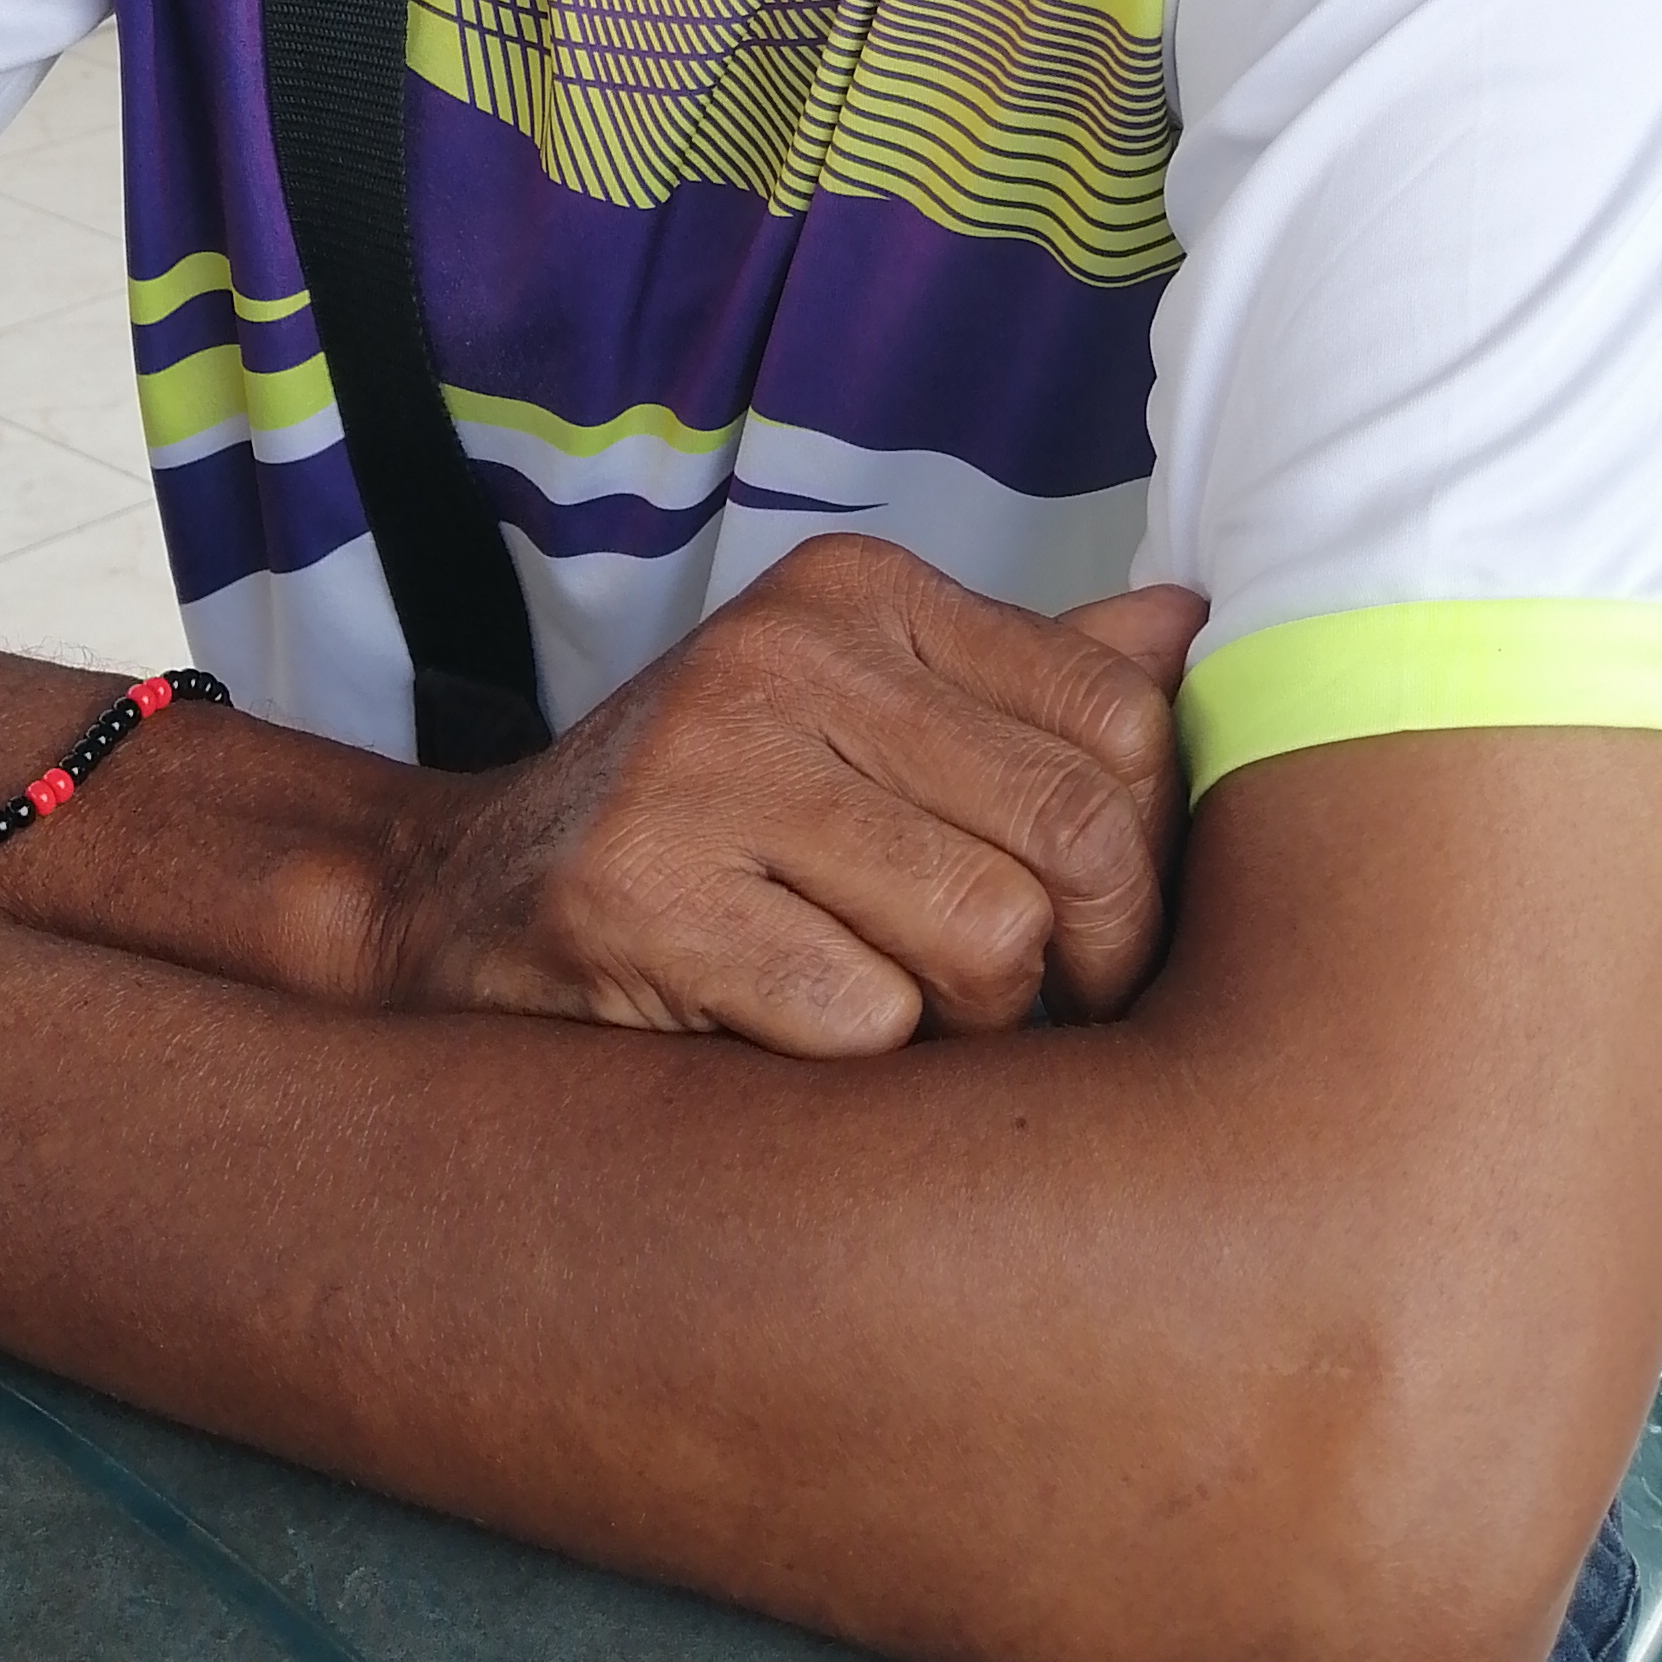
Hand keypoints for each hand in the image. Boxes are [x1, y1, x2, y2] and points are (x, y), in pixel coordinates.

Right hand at [370, 532, 1200, 1056]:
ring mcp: (702, 765)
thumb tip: (1199, 626)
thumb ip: (1027, 683)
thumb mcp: (865, 719)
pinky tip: (786, 1037)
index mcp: (861, 595)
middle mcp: (783, 652)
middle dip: (1079, 965)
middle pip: (1074, 837)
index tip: (1102, 938)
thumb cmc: (710, 824)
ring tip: (892, 1015)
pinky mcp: (636, 894)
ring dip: (966, 1025)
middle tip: (1023, 1012)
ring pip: (987, 941)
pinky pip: (863, 1023)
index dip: (1148, 863)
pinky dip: (854, 1066)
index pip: (1123, 722)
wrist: (462, 901)